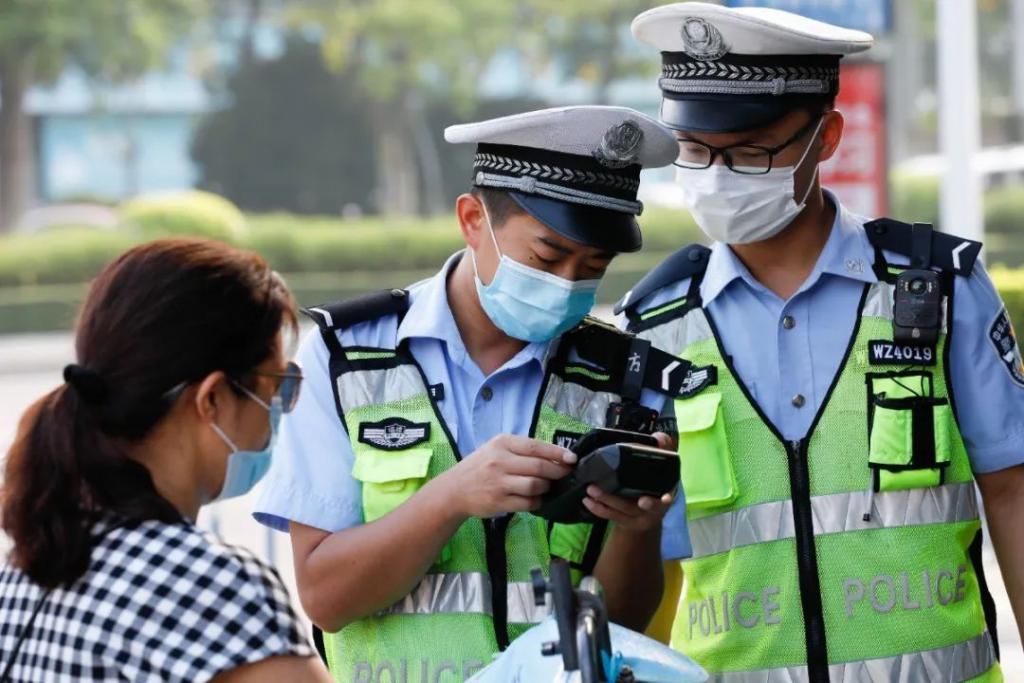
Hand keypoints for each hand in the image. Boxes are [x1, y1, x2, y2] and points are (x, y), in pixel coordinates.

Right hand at [445, 434, 575, 518]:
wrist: (454, 489)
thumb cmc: (480, 467)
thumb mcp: (496, 449)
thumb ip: (521, 450)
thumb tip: (555, 455)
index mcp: (502, 444)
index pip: (535, 446)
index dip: (557, 452)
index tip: (572, 458)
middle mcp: (500, 461)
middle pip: (539, 467)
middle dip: (558, 471)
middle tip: (566, 474)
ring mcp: (499, 483)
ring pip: (535, 485)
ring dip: (546, 487)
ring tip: (546, 487)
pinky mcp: (499, 501)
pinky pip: (528, 503)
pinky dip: (537, 502)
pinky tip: (536, 499)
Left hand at [581, 431, 675, 532]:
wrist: (650, 511)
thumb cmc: (656, 484)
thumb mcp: (664, 469)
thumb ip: (663, 451)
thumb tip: (660, 437)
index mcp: (665, 495)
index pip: (664, 500)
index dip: (658, 502)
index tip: (644, 501)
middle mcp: (654, 510)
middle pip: (635, 508)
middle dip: (617, 501)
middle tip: (597, 489)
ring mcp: (639, 518)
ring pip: (621, 512)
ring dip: (603, 501)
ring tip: (589, 490)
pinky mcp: (626, 522)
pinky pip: (611, 516)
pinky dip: (598, 509)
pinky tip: (587, 501)